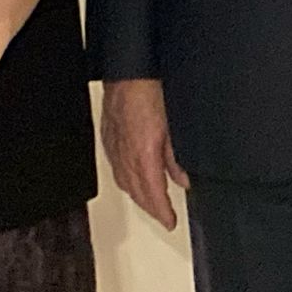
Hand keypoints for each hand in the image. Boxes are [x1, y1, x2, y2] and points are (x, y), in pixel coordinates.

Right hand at [101, 78, 189, 228]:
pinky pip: (116, 167)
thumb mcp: (174, 124)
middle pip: (137, 192)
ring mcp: (114, 146)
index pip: (153, 193)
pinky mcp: (108, 137)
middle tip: (163, 216)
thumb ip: (176, 156)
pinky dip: (126, 179)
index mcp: (143, 153)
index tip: (170, 222)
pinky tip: (132, 178)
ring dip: (138, 196)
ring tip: (150, 202)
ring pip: (124, 182)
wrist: (128, 69)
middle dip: (150, 208)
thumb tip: (183, 179)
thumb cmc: (150, 88)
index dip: (162, 212)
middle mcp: (125, 154)